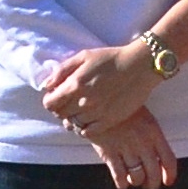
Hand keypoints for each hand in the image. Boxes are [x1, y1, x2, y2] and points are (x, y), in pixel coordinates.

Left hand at [41, 40, 160, 135]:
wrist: (140, 66)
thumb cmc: (111, 58)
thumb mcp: (84, 56)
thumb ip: (62, 71)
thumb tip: (46, 86)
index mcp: (75, 84)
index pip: (50, 104)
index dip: (51, 100)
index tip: (58, 96)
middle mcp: (84, 101)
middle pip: (60, 115)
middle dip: (62, 109)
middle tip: (71, 101)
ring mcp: (97, 113)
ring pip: (74, 124)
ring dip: (74, 118)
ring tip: (83, 108)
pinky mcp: (109, 120)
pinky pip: (88, 132)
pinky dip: (85, 128)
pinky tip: (91, 118)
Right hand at [92, 109, 178, 188]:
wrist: (98, 102)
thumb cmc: (125, 111)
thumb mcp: (146, 120)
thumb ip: (154, 139)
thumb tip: (160, 161)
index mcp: (154, 133)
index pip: (169, 160)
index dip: (170, 175)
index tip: (167, 182)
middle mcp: (142, 143)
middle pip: (154, 174)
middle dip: (152, 184)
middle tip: (148, 184)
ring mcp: (126, 148)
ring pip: (137, 177)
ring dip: (136, 182)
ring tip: (133, 179)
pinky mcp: (109, 153)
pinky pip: (119, 176)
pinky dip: (122, 183)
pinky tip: (122, 182)